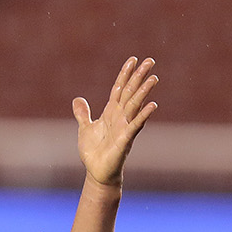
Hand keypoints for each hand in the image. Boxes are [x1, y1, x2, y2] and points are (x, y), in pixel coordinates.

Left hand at [74, 56, 158, 188]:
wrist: (97, 172)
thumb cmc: (93, 152)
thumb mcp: (85, 128)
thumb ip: (82, 114)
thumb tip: (77, 100)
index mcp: (111, 112)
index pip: (119, 88)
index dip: (125, 74)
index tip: (133, 59)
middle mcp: (120, 117)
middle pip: (131, 92)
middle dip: (139, 76)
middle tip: (150, 61)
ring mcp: (124, 127)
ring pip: (135, 105)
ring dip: (144, 92)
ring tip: (153, 78)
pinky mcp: (125, 140)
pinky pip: (135, 125)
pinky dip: (143, 115)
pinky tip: (152, 105)